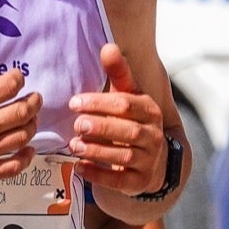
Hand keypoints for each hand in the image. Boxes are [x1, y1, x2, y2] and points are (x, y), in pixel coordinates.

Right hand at [0, 42, 40, 200]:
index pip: (9, 86)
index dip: (19, 79)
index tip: (18, 78)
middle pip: (23, 111)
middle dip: (34, 101)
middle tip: (35, 98)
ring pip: (23, 137)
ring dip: (32, 125)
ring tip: (30, 119)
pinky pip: (15, 166)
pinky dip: (27, 156)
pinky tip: (27, 149)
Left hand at [67, 43, 164, 196]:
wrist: (153, 161)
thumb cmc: (132, 121)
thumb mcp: (128, 96)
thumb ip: (118, 73)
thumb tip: (108, 46)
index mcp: (149, 111)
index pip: (126, 104)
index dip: (100, 103)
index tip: (74, 102)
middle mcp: (153, 136)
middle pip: (127, 131)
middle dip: (100, 127)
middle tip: (76, 124)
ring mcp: (149, 161)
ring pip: (123, 156)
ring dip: (97, 151)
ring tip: (74, 145)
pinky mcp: (140, 182)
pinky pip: (120, 181)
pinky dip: (99, 175)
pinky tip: (80, 168)